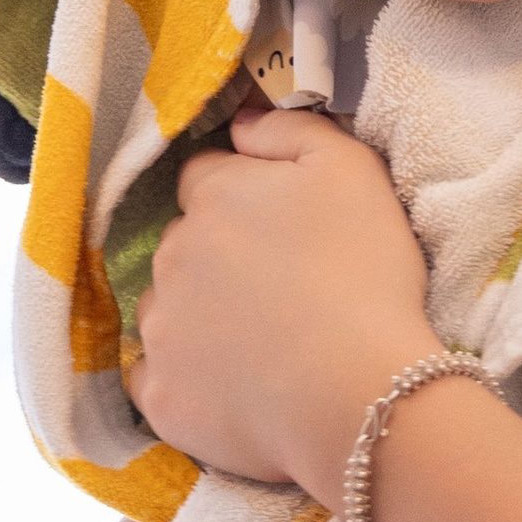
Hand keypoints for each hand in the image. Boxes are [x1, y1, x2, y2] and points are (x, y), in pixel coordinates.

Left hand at [127, 107, 433, 507]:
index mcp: (215, 195)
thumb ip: (291, 131)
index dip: (242, 196)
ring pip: (165, 308)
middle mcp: (171, 254)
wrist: (358, 393)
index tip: (280, 227)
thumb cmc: (365, 273)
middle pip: (183, 243)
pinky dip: (184, 378)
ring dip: (197, 315)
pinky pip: (156, 378)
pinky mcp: (160, 396)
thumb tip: (241, 124)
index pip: (205, 176)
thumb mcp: (353, 170)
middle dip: (217, 256)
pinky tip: (228, 386)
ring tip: (259, 343)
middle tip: (280, 288)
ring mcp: (158, 329)